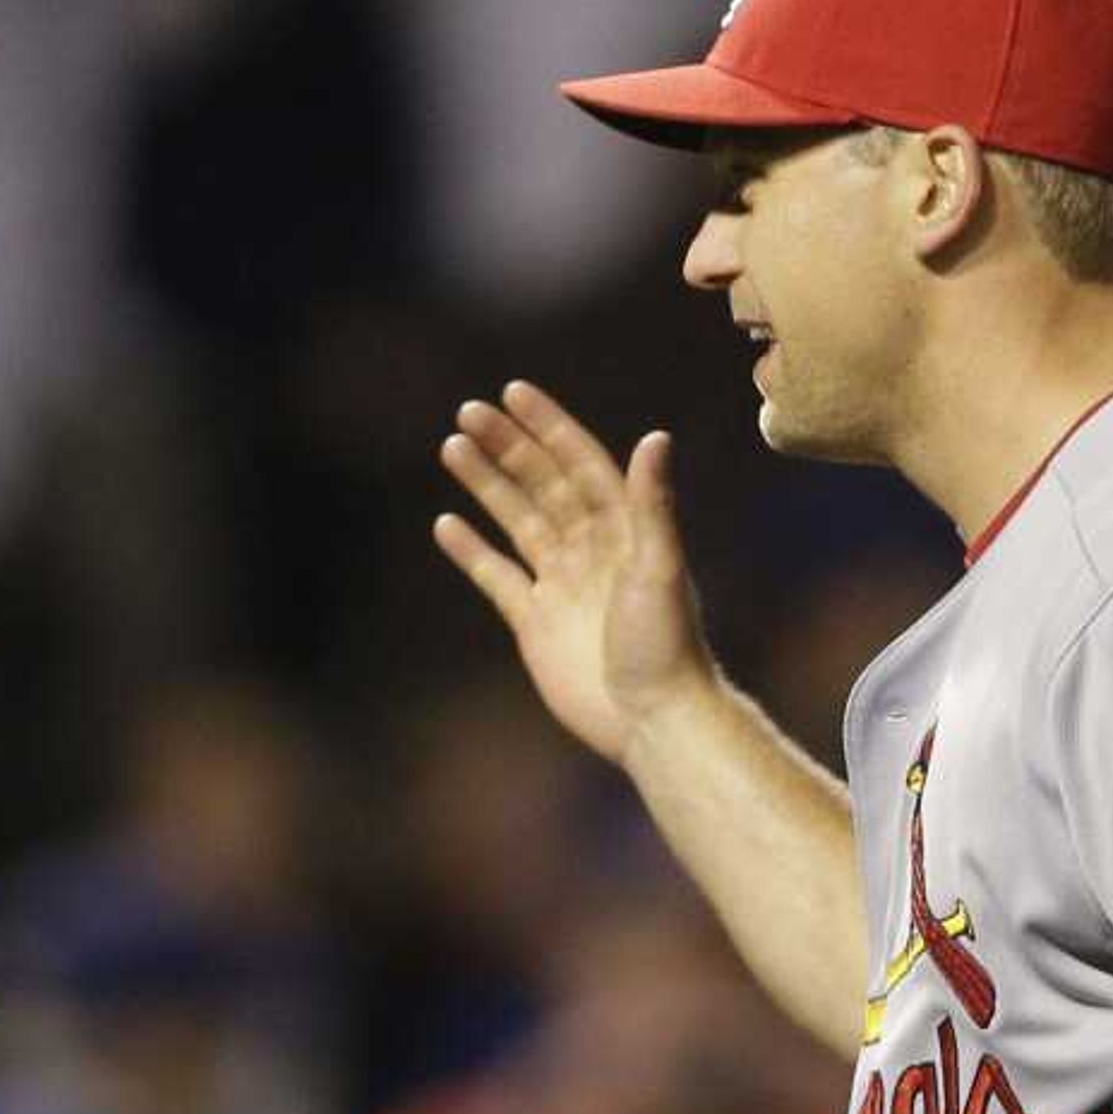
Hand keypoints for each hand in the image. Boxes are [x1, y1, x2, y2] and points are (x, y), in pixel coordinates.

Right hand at [433, 382, 714, 768]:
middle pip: (541, 484)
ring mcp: (560, 584)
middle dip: (507, 447)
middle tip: (467, 412)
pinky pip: (498, 577)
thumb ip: (651, 505)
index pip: (579, 464)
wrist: (650, 719)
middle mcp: (591, 548)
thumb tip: (654, 437)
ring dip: (487, 485)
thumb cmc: (666, 646)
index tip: (514, 393)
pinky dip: (472, 551)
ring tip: (452, 448)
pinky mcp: (535, 623)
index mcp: (623, 529)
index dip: (548, 427)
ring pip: (517, 521)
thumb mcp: (659, 568)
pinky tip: (446, 523)